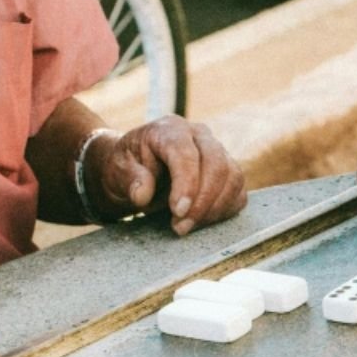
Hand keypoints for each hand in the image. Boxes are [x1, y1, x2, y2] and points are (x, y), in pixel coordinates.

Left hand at [91, 116, 246, 235]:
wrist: (137, 169)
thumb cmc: (127, 167)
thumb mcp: (117, 170)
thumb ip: (129, 179)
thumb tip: (142, 194)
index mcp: (170, 129)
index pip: (187, 154)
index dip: (187, 184)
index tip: (178, 212)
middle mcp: (200, 136)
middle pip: (217, 165)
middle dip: (203, 202)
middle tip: (181, 226)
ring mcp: (218, 153)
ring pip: (233, 179)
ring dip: (214, 209)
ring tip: (187, 226)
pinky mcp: (228, 173)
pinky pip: (238, 193)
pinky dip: (224, 211)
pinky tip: (202, 222)